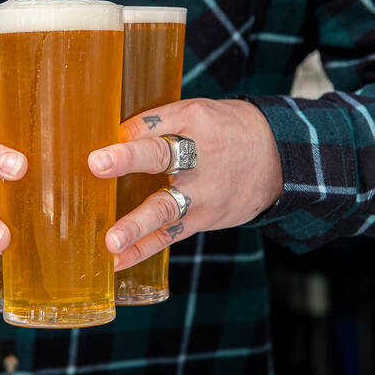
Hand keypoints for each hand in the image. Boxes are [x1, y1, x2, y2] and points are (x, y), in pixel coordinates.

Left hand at [88, 99, 281, 269]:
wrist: (278, 157)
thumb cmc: (223, 130)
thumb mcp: (197, 112)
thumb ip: (156, 124)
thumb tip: (106, 136)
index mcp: (194, 120)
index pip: (156, 121)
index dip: (128, 130)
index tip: (100, 138)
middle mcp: (200, 155)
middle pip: (162, 154)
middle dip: (129, 159)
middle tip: (97, 164)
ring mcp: (203, 191)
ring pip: (166, 206)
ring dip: (136, 224)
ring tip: (111, 241)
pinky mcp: (203, 218)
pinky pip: (170, 235)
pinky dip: (143, 250)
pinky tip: (118, 262)